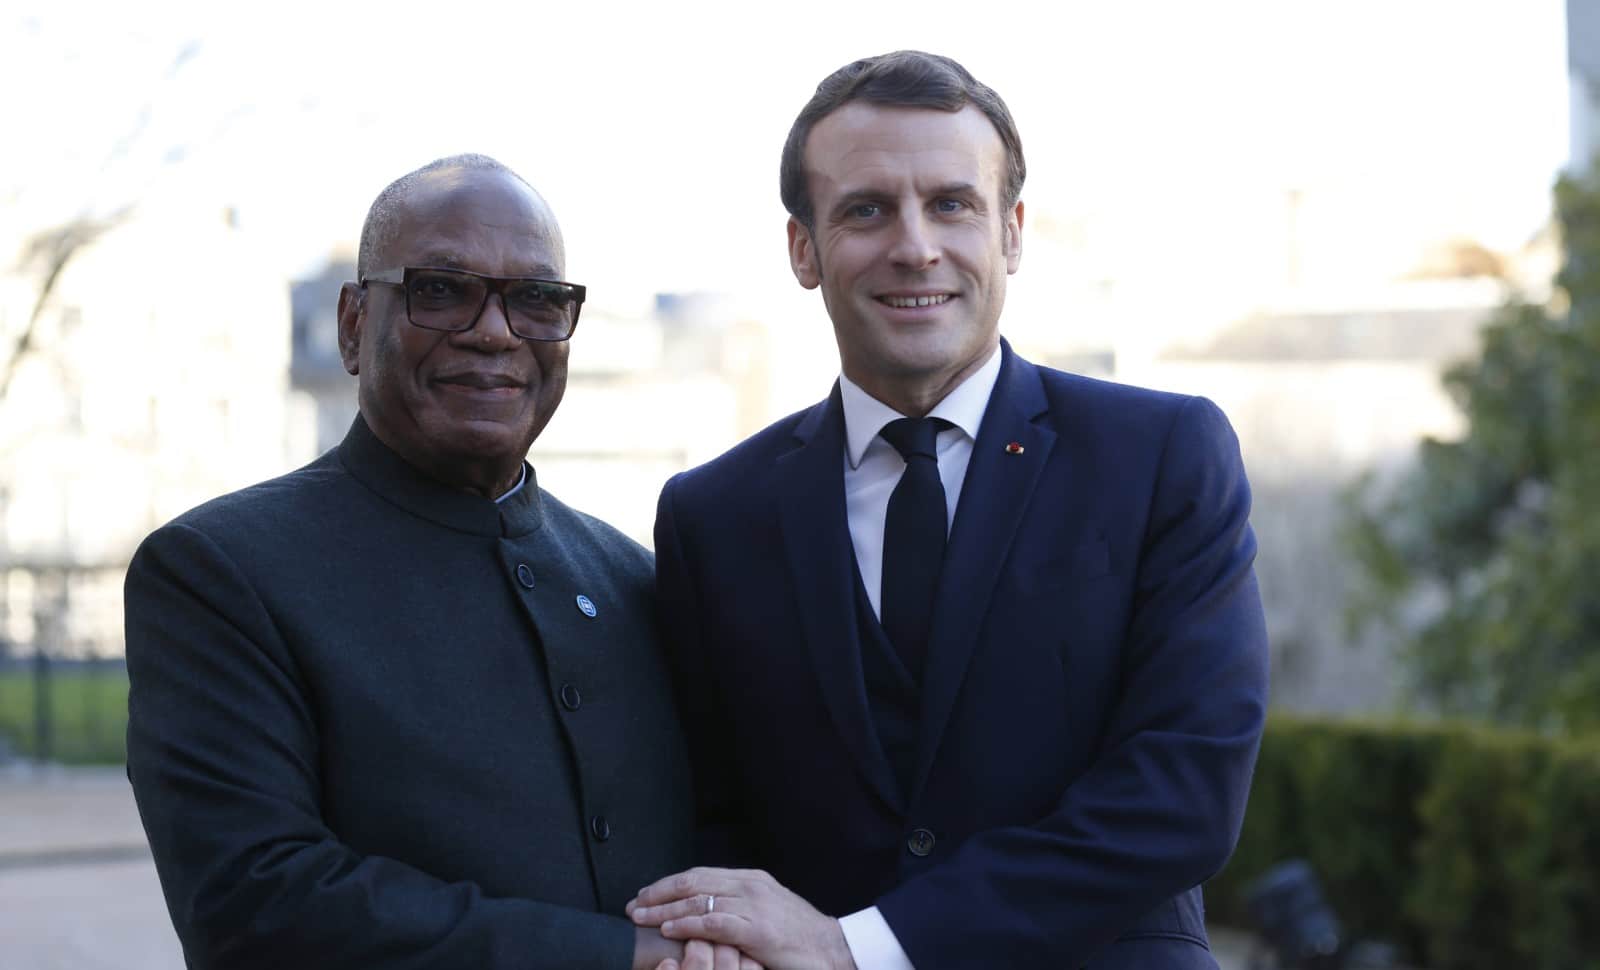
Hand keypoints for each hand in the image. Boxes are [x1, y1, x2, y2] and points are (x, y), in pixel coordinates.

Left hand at [629, 868, 854, 969]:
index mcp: (750, 879)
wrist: (831, 948)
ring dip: (663, 909)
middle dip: (658, 893)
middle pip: (692, 883)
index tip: (646, 894)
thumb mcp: (767, 910)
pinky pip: (712, 922)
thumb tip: (706, 910)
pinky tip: (669, 929)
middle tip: (634, 904)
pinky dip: (686, 924)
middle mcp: (749, 885)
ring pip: (697, 900)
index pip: (700, 874)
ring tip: (641, 917)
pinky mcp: (755, 928)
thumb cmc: (798, 935)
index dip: (669, 884)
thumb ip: (739, 905)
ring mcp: (753, 904)